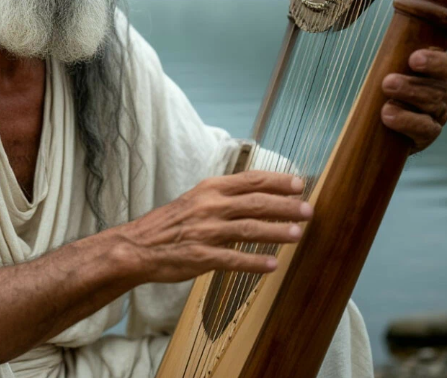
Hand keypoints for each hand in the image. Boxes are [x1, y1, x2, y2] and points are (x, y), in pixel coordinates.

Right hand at [115, 171, 311, 283]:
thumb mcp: (197, 199)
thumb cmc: (171, 223)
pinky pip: (233, 259)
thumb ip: (225, 197)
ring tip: (298, 235)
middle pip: (255, 203)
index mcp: (210, 189)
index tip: (299, 184)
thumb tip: (260, 195)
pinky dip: (254, 262)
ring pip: (248, 229)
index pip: (250, 180)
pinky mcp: (201, 256)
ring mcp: (205, 231)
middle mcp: (210, 206)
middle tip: (308, 211)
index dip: (277, 181)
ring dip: (276, 232)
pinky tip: (272, 265)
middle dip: (285, 206)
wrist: (138, 246)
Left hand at [381, 48, 446, 151]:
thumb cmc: (383, 90)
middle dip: (411, 85)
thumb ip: (391, 59)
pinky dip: (406, 121)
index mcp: (437, 74)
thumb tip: (381, 42)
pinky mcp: (428, 134)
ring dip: (408, 100)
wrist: (380, 126)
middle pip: (437, 87)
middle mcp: (443, 94)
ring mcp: (438, 115)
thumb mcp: (387, 71)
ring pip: (432, 105)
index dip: (434, 61)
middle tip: (387, 82)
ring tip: (385, 99)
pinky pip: (425, 128)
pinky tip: (388, 116)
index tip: (413, 59)